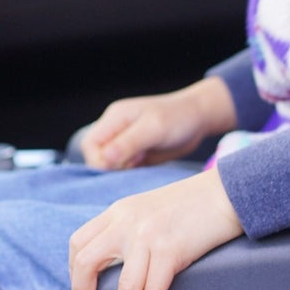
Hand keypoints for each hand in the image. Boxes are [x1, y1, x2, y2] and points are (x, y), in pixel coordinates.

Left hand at [68, 166, 243, 289]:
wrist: (228, 191)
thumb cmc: (193, 204)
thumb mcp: (149, 209)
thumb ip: (129, 229)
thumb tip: (120, 265)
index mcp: (118, 212)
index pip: (79, 243)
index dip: (74, 273)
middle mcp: (126, 222)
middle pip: (87, 263)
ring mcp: (147, 236)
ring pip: (125, 289)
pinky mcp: (170, 249)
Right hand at [80, 76, 236, 171]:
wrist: (199, 118)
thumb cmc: (178, 119)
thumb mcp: (154, 129)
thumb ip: (128, 143)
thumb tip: (102, 159)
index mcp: (114, 118)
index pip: (90, 144)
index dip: (100, 160)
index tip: (124, 164)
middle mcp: (115, 129)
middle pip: (96, 156)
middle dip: (111, 166)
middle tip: (136, 163)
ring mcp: (125, 141)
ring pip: (109, 164)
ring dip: (122, 170)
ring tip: (143, 162)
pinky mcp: (135, 152)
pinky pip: (123, 167)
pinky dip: (130, 172)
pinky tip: (145, 166)